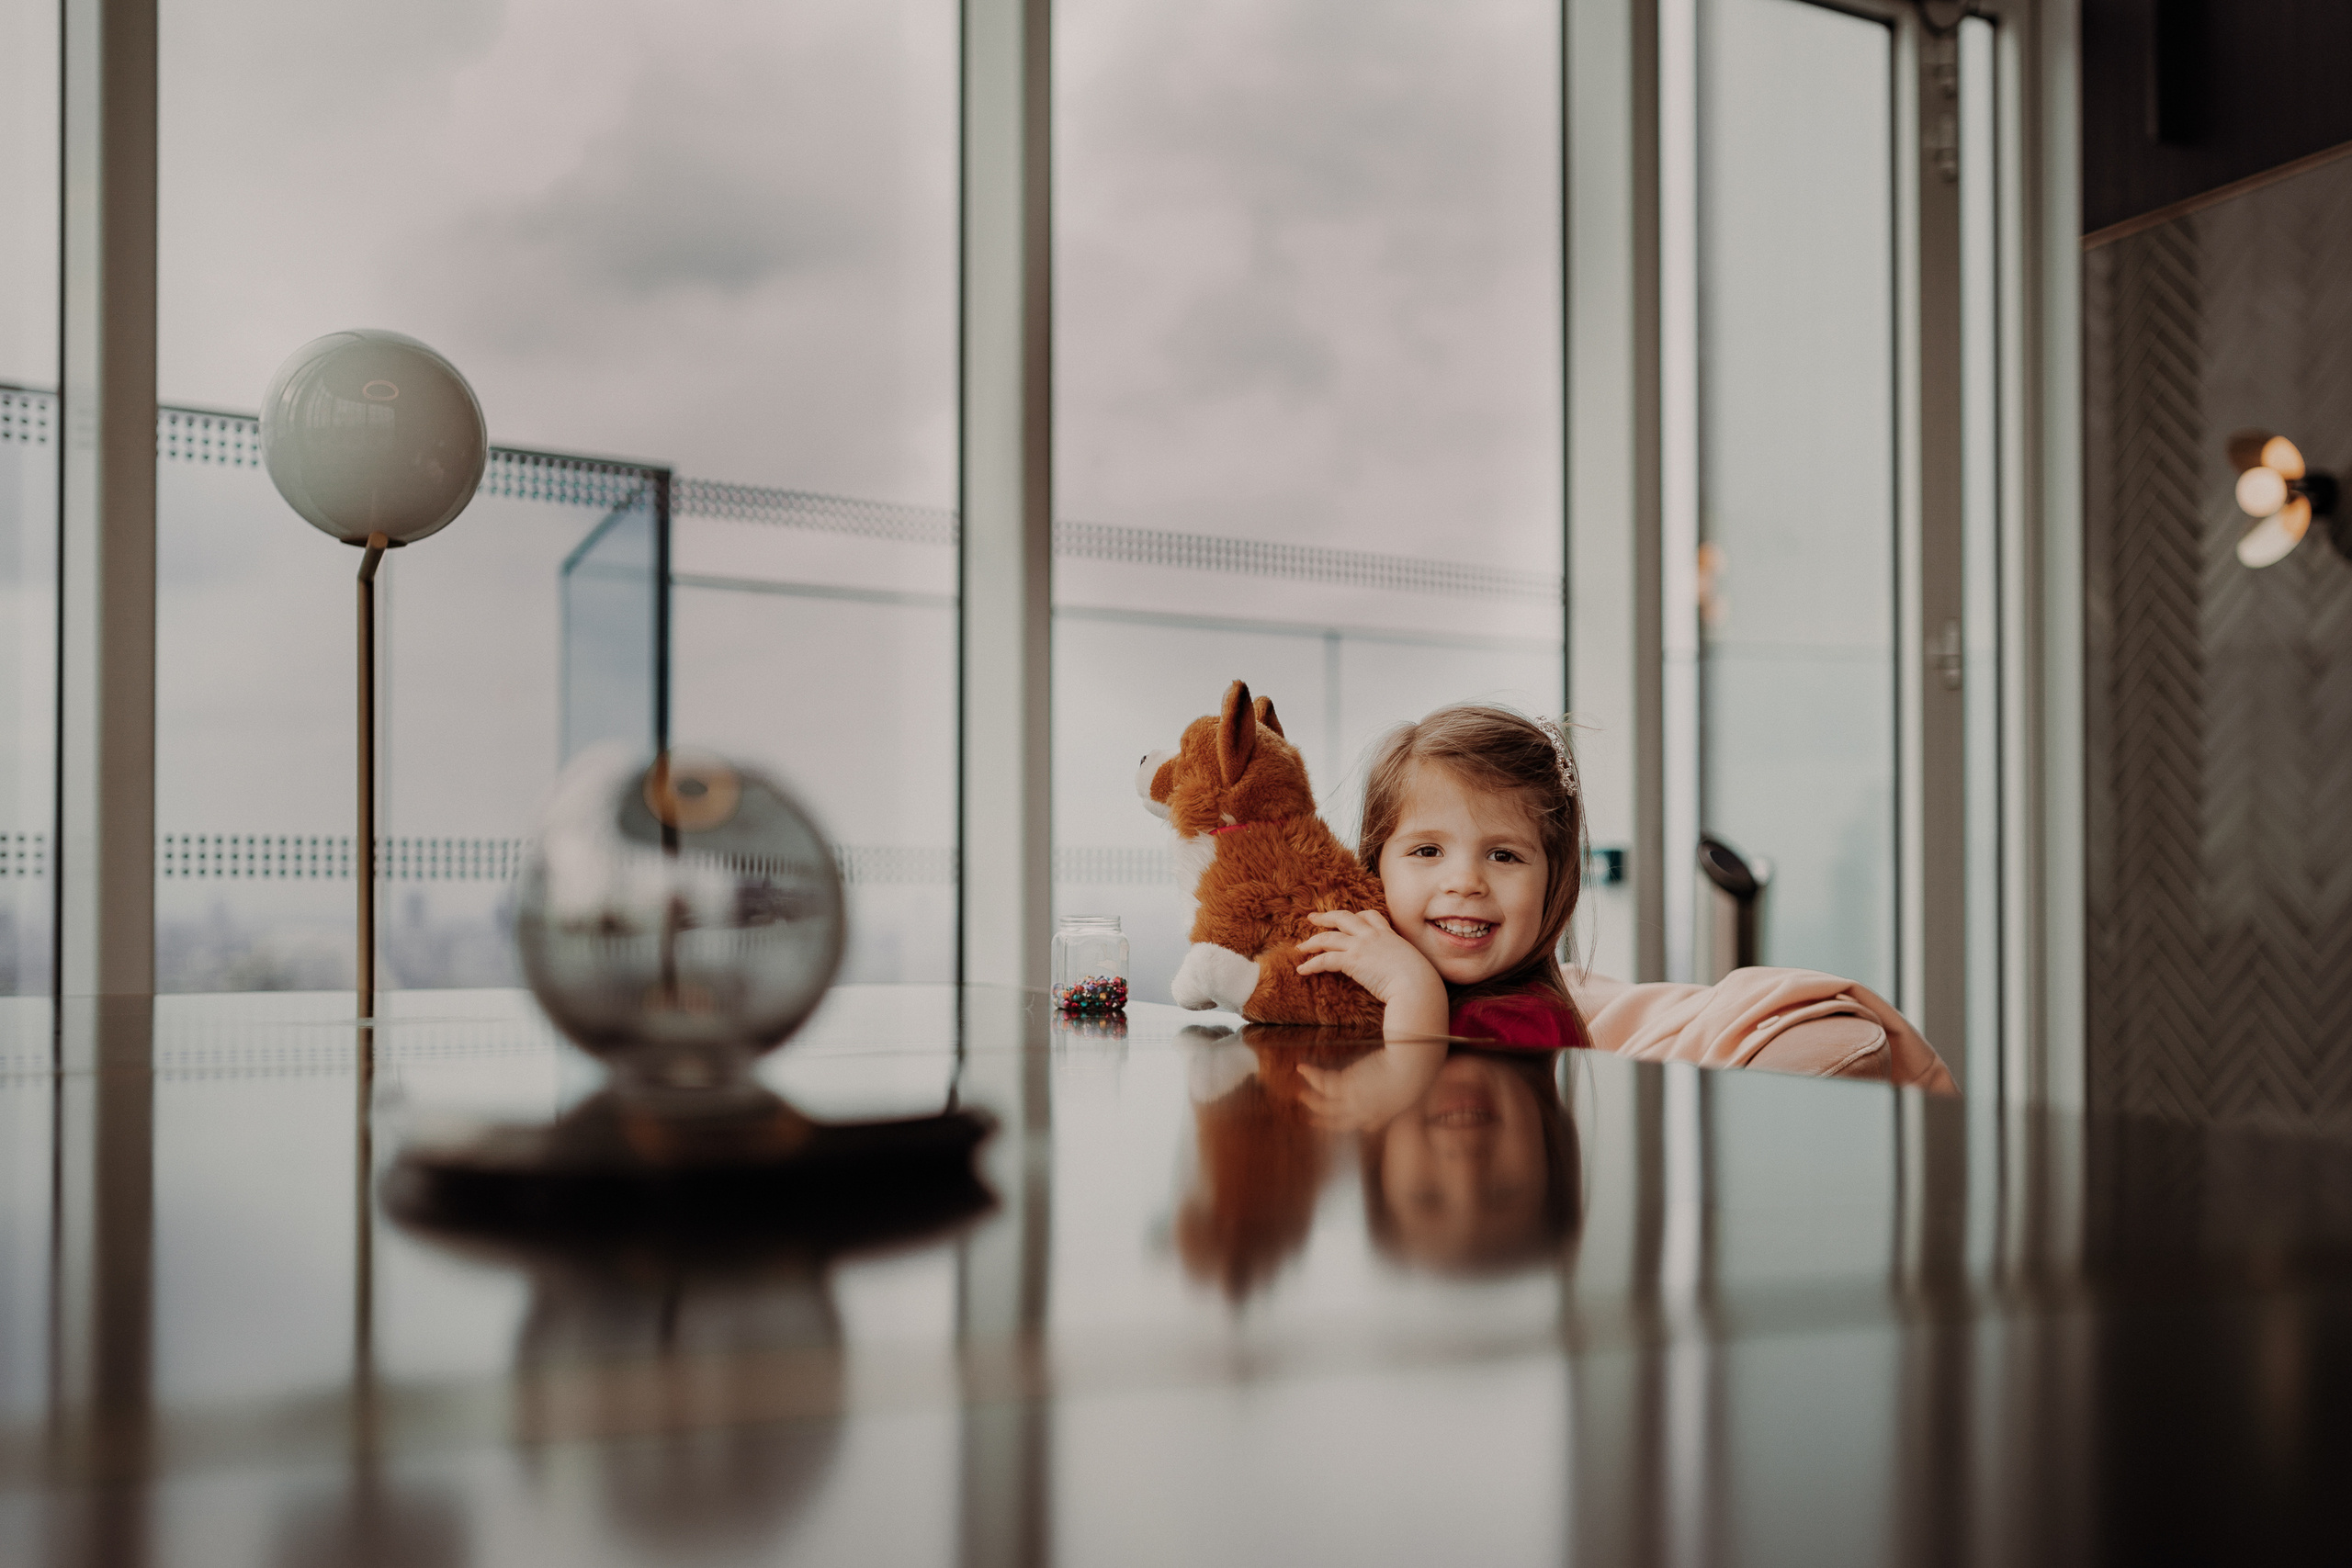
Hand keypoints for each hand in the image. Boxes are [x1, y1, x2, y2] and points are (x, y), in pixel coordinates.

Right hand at [1295, 1039, 1446, 1130]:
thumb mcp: (1416, 1077)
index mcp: (1387, 1112)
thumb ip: (1409, 1079)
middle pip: (1340, 1122)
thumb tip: (1419, 1068)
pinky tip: (1302, 1067)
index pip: (1368, 1125)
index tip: (1344, 1121)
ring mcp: (1357, 1100)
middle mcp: (1369, 1111)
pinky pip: (1323, 1083)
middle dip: (1325, 1121)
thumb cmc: (1419, 1064)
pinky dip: (1311, 1076)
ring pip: (1327, 1106)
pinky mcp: (1348, 1085)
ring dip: (1311, 1100)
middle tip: (1311, 1119)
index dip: (1356, 1124)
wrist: (1414, 1062)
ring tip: (1300, 1094)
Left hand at [1297, 909, 1447, 1040]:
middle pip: (1344, 917)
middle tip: (1312, 918)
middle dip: (1326, 916)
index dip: (1356, 916)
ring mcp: (1362, 946)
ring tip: (1300, 947)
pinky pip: (1325, 959)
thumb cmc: (1421, 983)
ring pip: (1329, 937)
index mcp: (1389, 935)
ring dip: (1312, 942)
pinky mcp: (1352, 960)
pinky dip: (1311, 964)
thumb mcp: (1414, 965)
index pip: (1370, 915)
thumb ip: (1404, 964)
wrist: (1418, 987)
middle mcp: (1373, 936)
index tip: (1347, 918)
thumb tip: (1405, 976)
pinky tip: (1302, 970)